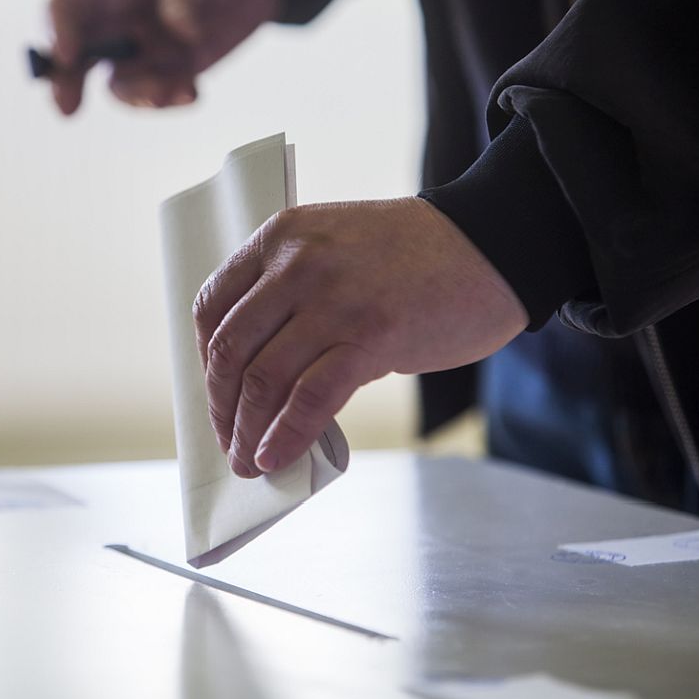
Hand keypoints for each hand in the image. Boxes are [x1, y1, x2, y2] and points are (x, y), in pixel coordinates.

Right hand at [47, 0, 281, 114]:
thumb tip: (181, 32)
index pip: (68, 6)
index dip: (59, 31)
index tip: (67, 57)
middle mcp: (117, 16)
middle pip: (78, 53)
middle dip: (68, 82)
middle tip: (68, 108)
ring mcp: (142, 46)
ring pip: (121, 83)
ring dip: (140, 95)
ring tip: (173, 92)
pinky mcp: (171, 67)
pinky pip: (160, 93)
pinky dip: (172, 99)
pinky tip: (193, 93)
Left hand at [193, 198, 527, 477]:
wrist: (493, 244)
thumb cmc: (413, 256)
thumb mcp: (333, 249)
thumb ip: (291, 293)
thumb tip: (257, 373)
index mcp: (280, 237)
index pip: (212, 307)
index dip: (205, 360)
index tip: (215, 393)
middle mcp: (297, 264)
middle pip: (230, 350)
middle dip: (221, 407)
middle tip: (227, 440)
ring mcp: (334, 300)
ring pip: (263, 379)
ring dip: (246, 431)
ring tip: (248, 461)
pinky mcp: (372, 336)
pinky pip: (310, 398)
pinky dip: (285, 436)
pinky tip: (276, 457)